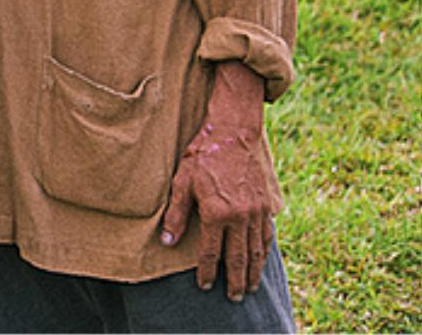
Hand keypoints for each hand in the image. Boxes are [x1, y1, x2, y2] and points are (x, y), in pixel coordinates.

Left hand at [161, 63, 272, 300]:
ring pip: (256, 251)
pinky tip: (261, 261)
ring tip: (249, 288)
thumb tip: (167, 241)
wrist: (233, 134)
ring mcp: (255, 212)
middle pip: (238, 259)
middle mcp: (239, 217)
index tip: (204, 286)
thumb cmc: (203, 156)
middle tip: (234, 298)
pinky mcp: (265, 205)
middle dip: (235, 281)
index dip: (207, 272)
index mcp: (216, 213)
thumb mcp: (182, 181)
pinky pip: (266, 236)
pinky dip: (264, 253)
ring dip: (253, 272)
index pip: (211, 253)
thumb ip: (175, 213)